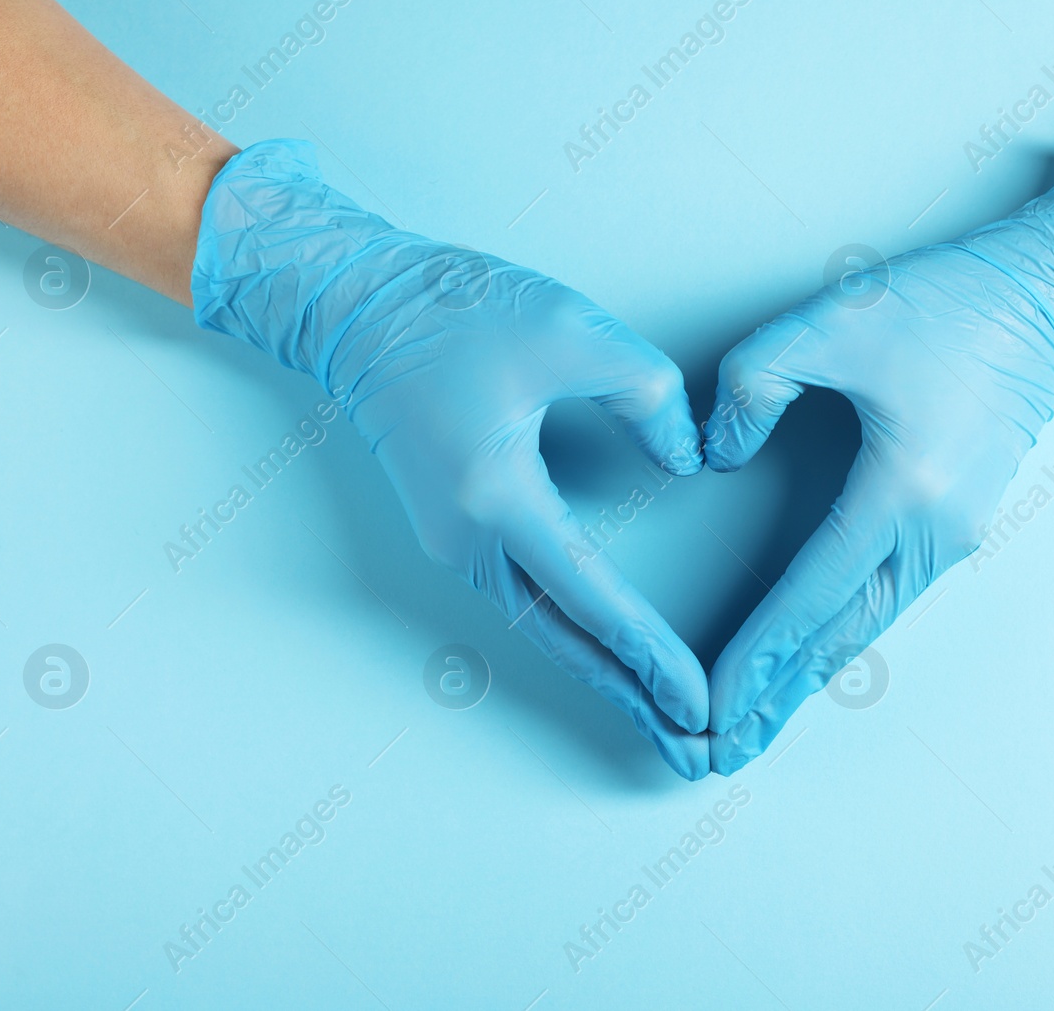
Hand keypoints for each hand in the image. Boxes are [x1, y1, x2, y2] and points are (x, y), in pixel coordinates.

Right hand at [192, 140, 709, 778]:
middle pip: (561, 642)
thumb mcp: (574, 331)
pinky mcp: (454, 530)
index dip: (649, 653)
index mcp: (494, 496)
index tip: (696, 701)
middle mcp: (466, 538)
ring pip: (539, 629)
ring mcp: (452, 541)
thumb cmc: (454, 311)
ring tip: (659, 715)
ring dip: (602, 673)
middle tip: (690, 750)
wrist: (357, 304)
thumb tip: (686, 463)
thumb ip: (650, 397)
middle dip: (630, 699)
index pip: (590, 596)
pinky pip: (521, 602)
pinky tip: (607, 653)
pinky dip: (572, 636)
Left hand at [703, 117, 1053, 773]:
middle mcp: (938, 530)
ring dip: (809, 676)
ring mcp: (957, 536)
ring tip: (758, 726)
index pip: (813, 590)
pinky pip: (889, 599)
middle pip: (843, 636)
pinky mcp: (959, 526)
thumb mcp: (834, 320)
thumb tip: (716, 455)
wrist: (1051, 299)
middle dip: (778, 697)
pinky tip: (811, 659)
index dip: (758, 650)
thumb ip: (754, 382)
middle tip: (720, 752)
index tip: (714, 701)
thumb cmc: (952, 304)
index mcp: (906, 487)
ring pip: (868, 626)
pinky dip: (841, 636)